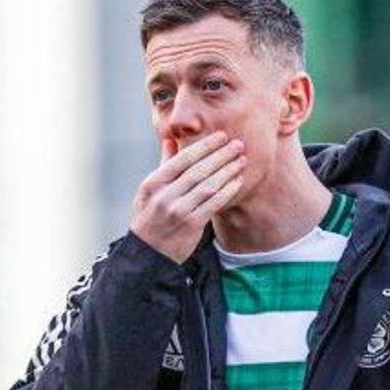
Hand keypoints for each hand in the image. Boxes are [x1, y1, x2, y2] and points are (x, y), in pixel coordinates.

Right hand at [130, 131, 245, 262]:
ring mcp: (178, 211)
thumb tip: (170, 138)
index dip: (204, 146)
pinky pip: (214, 203)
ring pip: (208, 186)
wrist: (148, 253)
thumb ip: (163, 164)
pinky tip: (237, 181)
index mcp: (153, 184)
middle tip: (238, 144)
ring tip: (241, 160)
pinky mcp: (191, 224)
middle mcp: (164, 196)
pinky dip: (227, 191)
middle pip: (198, 170)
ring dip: (227, 171)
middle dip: (220, 155)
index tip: (221, 136)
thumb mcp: (149, 190)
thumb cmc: (149, 217)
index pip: (182, 159)